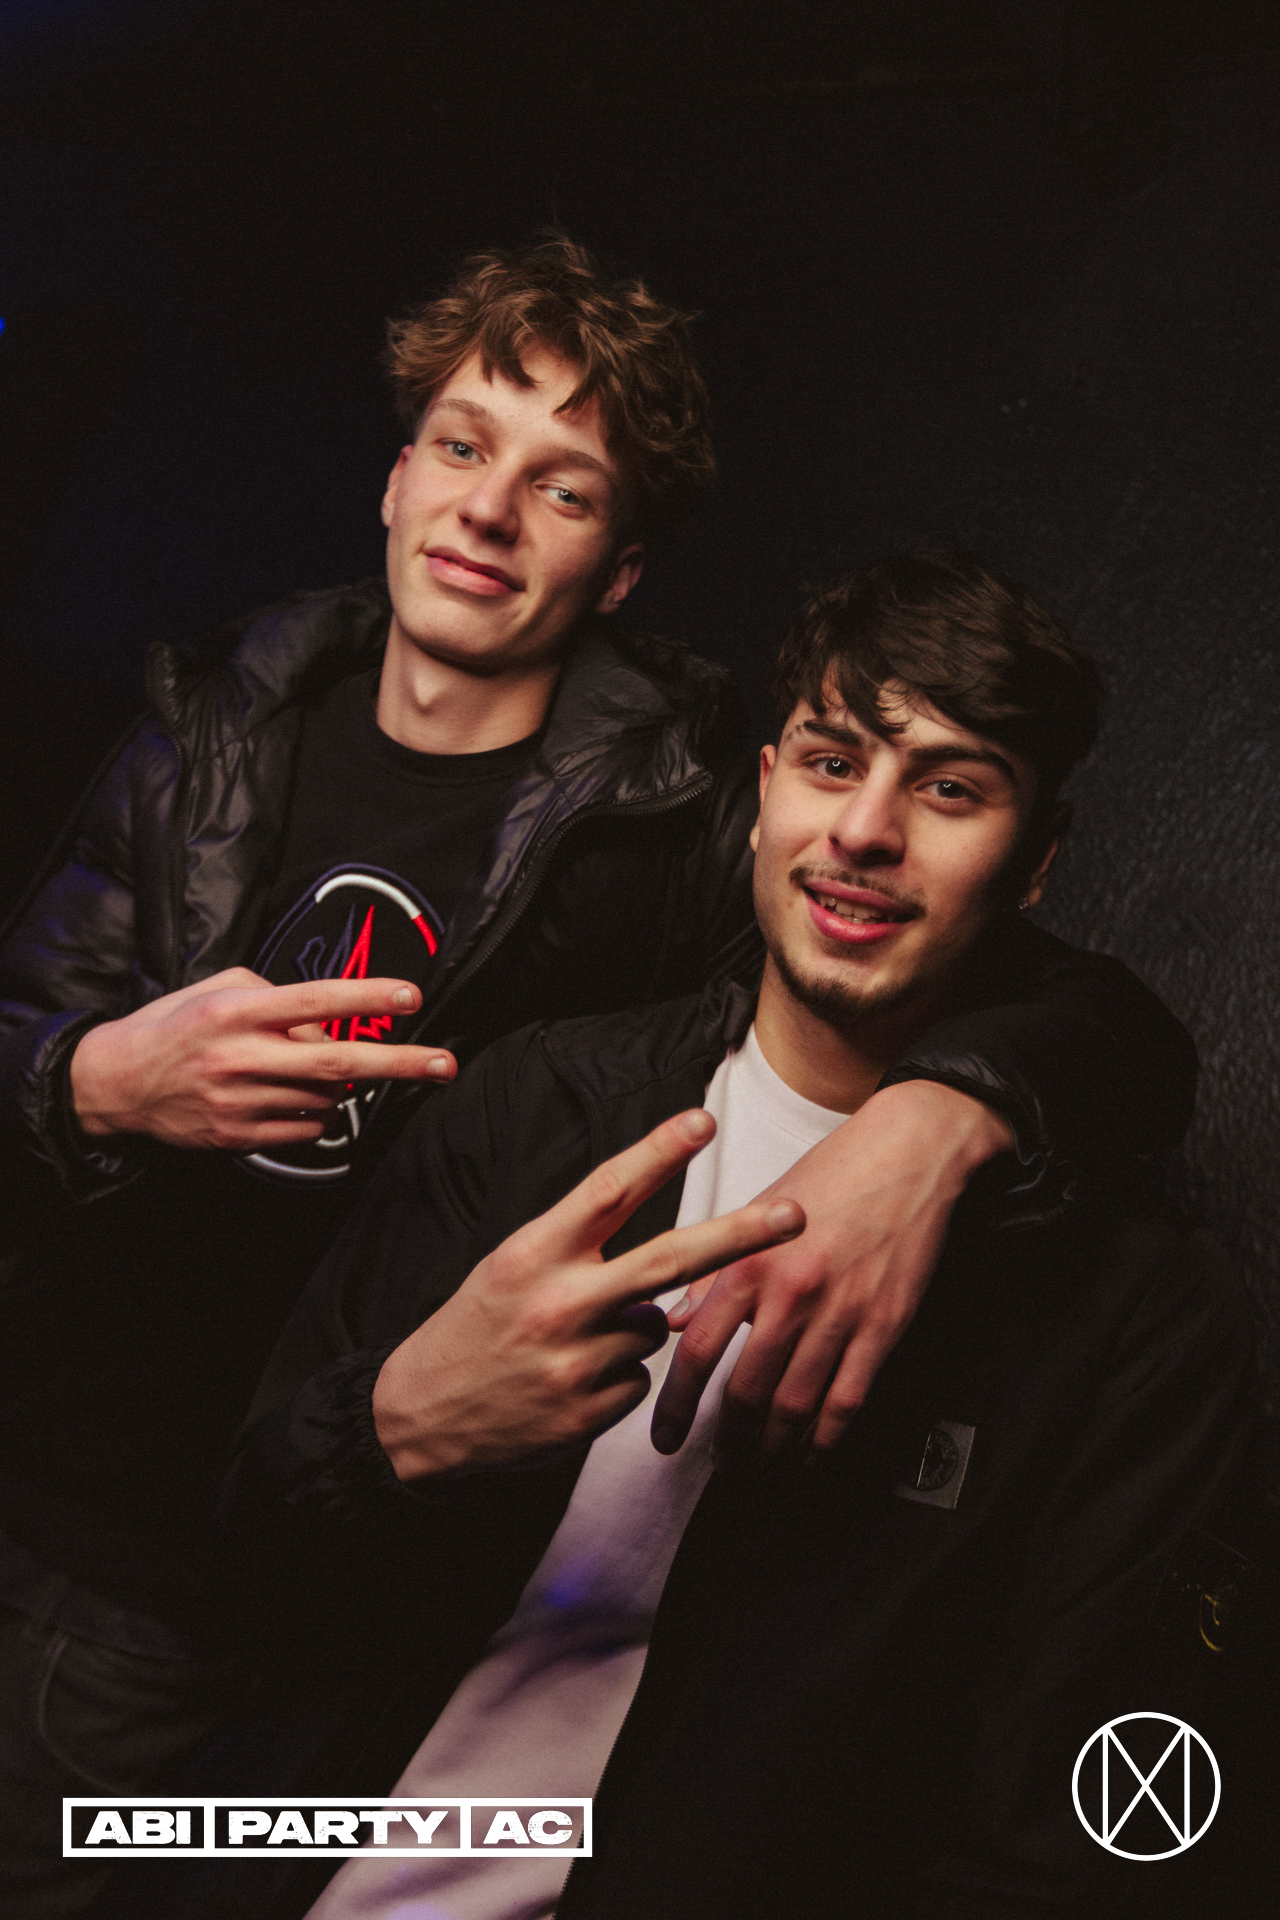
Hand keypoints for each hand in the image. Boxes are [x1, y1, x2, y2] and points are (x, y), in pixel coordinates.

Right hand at [69, 968, 456, 1149]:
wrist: (117, 1084)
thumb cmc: (175, 1028)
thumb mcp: (218, 990)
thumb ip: (275, 996)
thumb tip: (326, 1019)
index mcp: (237, 1012)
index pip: (315, 1000)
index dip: (366, 997)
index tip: (410, 996)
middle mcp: (242, 1056)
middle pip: (337, 1062)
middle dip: (398, 1064)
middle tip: (443, 1065)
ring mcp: (240, 1102)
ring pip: (324, 1099)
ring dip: (341, 1088)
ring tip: (312, 1073)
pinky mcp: (237, 1137)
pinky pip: (304, 1130)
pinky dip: (316, 1115)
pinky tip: (293, 1099)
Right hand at [372, 1109, 804, 1480]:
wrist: (418, 1417)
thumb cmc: (474, 1328)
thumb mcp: (510, 1267)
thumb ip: (581, 1252)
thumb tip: (666, 1262)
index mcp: (533, 1253)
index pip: (606, 1190)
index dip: (658, 1152)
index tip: (702, 1120)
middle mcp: (558, 1302)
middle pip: (668, 1259)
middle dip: (740, 1234)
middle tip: (795, 1215)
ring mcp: (576, 1362)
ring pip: (654, 1328)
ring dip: (632, 1330)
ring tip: (572, 1344)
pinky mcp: (588, 1413)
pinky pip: (638, 1381)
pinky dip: (618, 1378)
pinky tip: (570, 1382)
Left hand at [650, 1081, 1012, 1460]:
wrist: (906, 1152)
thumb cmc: (830, 1176)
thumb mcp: (756, 1213)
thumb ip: (715, 1270)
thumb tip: (679, 1321)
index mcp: (749, 1262)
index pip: (698, 1352)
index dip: (677, 1404)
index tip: (665, 1434)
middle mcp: (790, 1293)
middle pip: (745, 1390)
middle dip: (725, 1438)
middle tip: (716, 1459)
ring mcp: (840, 1313)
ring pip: (795, 1404)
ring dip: (771, 1446)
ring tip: (757, 1463)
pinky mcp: (883, 1325)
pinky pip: (848, 1398)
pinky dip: (827, 1438)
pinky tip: (812, 1454)